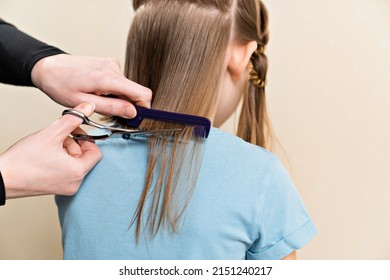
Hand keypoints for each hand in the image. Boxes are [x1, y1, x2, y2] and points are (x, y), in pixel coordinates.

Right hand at [0, 102, 101, 198]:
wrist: (2, 178)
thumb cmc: (23, 160)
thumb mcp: (51, 134)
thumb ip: (73, 119)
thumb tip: (88, 107)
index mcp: (78, 172)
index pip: (96, 153)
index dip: (86, 139)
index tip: (74, 132)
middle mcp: (75, 183)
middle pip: (84, 158)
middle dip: (73, 144)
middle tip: (57, 138)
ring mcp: (66, 188)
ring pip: (74, 164)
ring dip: (65, 151)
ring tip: (48, 147)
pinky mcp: (56, 189)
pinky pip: (66, 172)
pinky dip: (60, 161)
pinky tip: (45, 156)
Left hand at [31, 54, 151, 117]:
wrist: (48, 67)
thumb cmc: (60, 85)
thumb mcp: (84, 103)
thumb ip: (111, 108)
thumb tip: (133, 112)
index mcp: (108, 78)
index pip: (142, 93)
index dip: (143, 108)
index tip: (135, 118)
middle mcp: (113, 68)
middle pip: (136, 92)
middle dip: (128, 106)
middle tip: (110, 114)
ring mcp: (112, 64)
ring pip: (128, 88)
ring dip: (119, 98)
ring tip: (99, 101)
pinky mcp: (109, 64)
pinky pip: (121, 82)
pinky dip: (114, 91)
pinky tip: (98, 93)